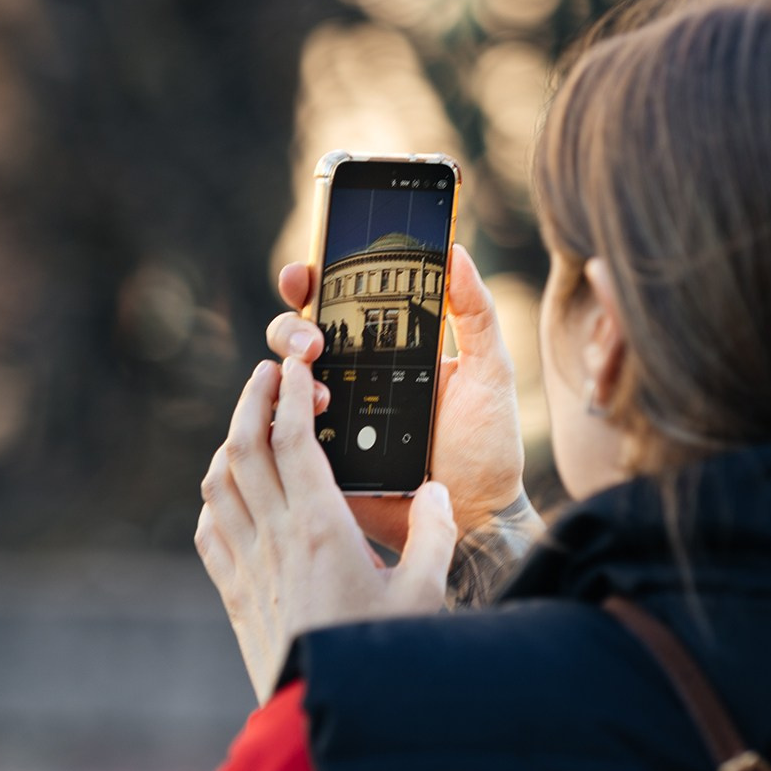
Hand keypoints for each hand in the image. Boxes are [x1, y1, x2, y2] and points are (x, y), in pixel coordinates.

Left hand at [196, 358, 457, 701]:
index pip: (294, 439)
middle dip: (252, 399)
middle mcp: (275, 538)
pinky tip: (230, 492)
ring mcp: (247, 566)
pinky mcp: (234, 594)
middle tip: (268, 371)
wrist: (320, 722)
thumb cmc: (379, 658)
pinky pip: (209, 528)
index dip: (290, 392)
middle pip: (243, 447)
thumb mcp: (423, 596)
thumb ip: (435, 535)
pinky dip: (214, 496)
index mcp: (321, 528)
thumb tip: (437, 491)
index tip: (296, 362)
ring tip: (251, 421)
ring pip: (218, 483)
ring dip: (229, 441)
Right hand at [267, 244, 524, 549]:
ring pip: (283, 380)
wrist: (478, 518)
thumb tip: (456, 251)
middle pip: (297, 336)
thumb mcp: (490, 370)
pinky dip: (280, 416)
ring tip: (317, 382)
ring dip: (286, 370)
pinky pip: (280, 431)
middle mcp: (351, 379)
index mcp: (386, 351)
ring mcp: (331, 420)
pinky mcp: (320, 460)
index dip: (313, 281)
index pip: (338, 303)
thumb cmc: (488, 446)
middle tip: (314, 341)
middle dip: (292, 326)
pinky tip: (302, 415)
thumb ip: (476, 312)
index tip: (307, 272)